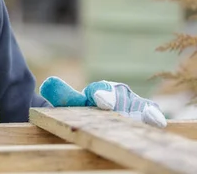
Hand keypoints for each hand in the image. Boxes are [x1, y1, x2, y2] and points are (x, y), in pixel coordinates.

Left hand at [39, 76, 166, 127]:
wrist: (96, 115)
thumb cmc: (83, 111)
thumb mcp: (70, 105)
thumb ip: (63, 96)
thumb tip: (48, 83)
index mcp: (99, 91)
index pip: (100, 91)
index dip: (100, 94)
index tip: (98, 99)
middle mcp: (117, 94)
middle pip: (120, 96)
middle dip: (118, 102)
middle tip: (114, 106)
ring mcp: (132, 103)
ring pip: (136, 104)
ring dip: (139, 110)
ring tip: (144, 116)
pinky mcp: (145, 113)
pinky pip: (150, 112)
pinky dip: (153, 115)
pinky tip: (156, 122)